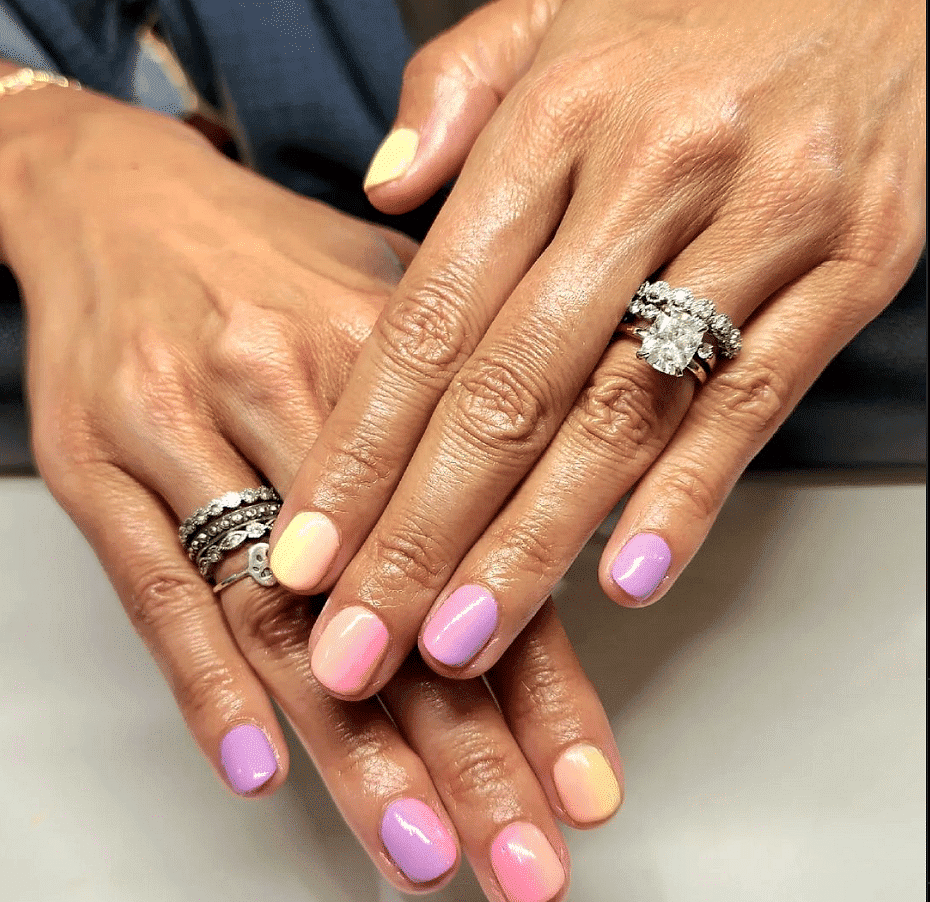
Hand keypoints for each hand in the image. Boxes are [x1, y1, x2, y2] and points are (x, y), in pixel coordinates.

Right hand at [2, 90, 620, 897]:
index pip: (485, 543)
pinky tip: (260, 767)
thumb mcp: (386, 294)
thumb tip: (544, 534)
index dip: (541, 676)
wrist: (119, 196)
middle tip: (520, 861)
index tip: (584, 784)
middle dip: (466, 750)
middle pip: (392, 596)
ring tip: (420, 848)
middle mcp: (293, 386)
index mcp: (391, 349)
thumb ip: (466, 406)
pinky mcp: (99, 461)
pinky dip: (205, 686)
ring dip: (354, 747)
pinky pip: (157, 587)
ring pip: (282, 612)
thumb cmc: (268, 257)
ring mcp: (187, 425)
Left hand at [270, 0, 924, 696]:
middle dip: (422, 537)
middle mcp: (648, 177)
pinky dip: (687, 498)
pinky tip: (626, 579)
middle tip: (363, 643)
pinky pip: (754, 402)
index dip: (358, 451)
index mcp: (554, 122)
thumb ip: (454, 94)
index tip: (307, 552)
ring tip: (462, 640)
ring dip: (532, 547)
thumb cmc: (696, 7)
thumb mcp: (554, 13)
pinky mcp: (848, 270)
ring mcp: (756, 226)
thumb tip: (382, 190)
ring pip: (619, 417)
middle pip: (508, 393)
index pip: (428, 320)